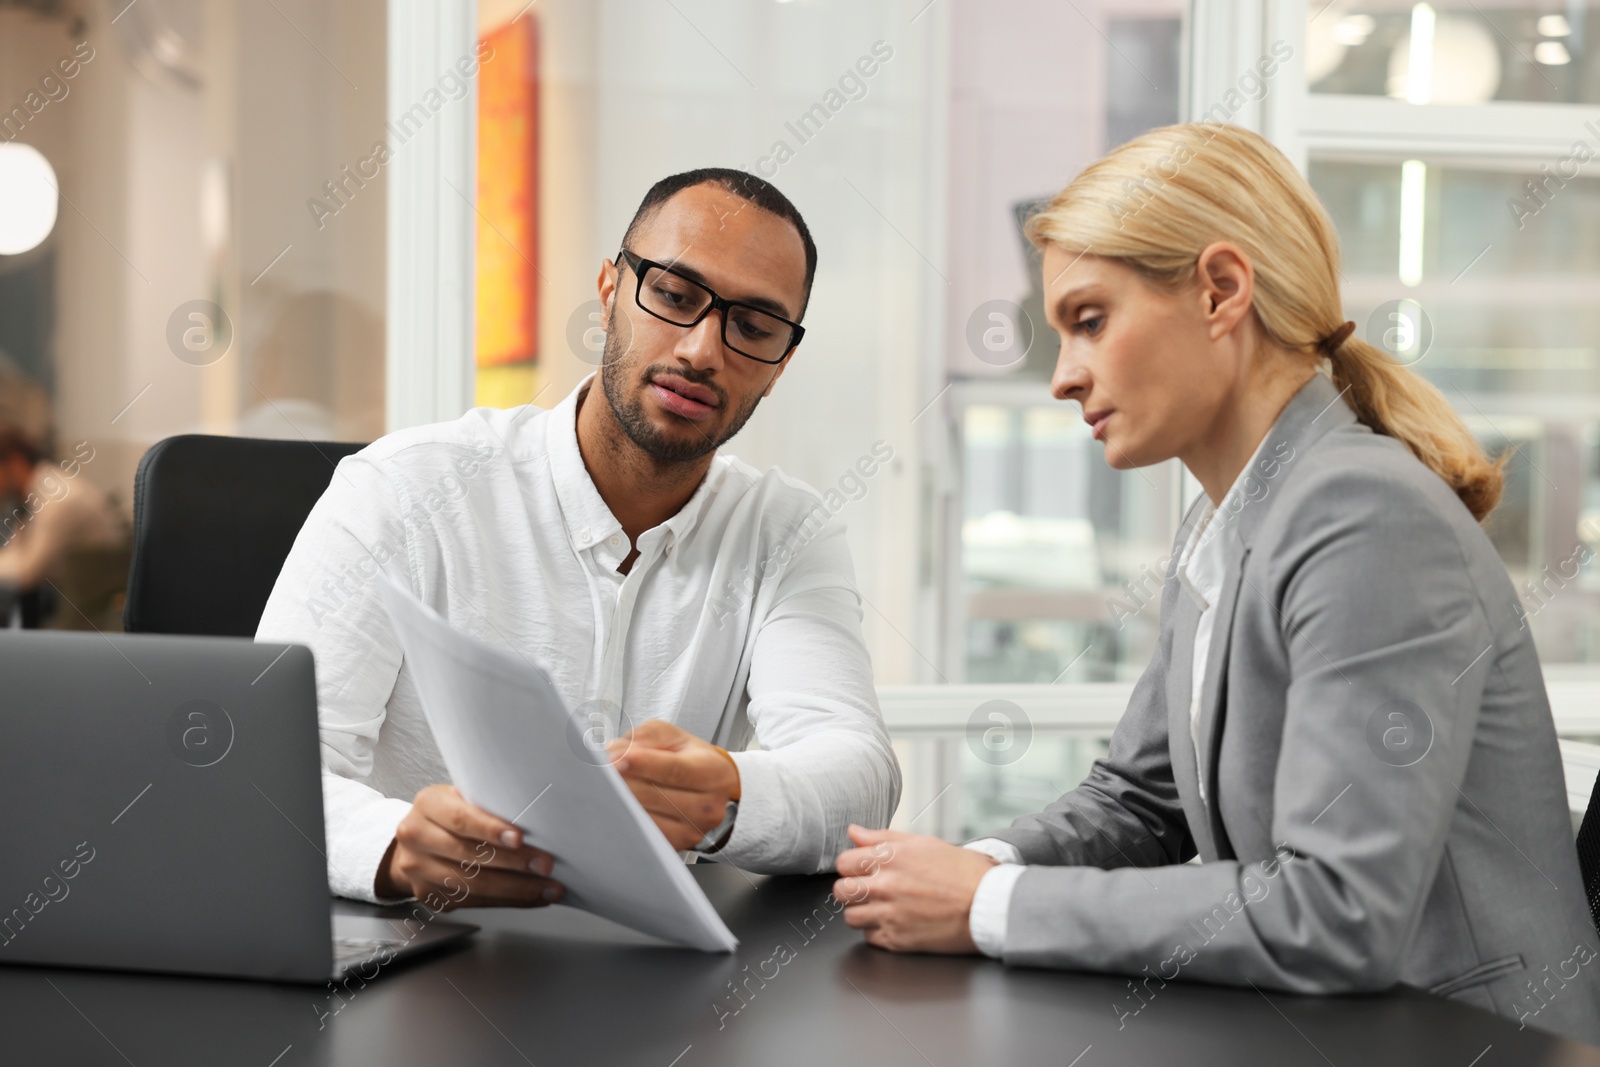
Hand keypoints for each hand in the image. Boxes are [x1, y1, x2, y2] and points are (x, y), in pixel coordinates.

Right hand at [375, 784, 565, 908]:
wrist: (414, 843)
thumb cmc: (447, 816)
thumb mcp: (460, 797)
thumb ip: (485, 806)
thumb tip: (534, 819)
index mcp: (428, 805)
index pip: (459, 819)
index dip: (490, 829)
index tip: (519, 838)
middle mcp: (418, 838)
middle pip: (469, 855)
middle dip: (513, 862)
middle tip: (544, 865)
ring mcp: (421, 870)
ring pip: (472, 884)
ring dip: (516, 889)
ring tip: (547, 888)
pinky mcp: (431, 895)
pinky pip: (474, 901)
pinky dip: (507, 900)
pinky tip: (530, 897)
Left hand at [606, 720, 739, 850]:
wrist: (708, 788)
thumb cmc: (688, 759)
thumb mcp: (672, 736)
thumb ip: (647, 737)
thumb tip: (617, 752)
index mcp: (713, 772)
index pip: (674, 769)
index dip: (643, 764)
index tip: (615, 759)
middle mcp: (709, 806)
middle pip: (656, 795)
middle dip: (623, 782)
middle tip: (598, 771)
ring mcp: (694, 830)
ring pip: (646, 817)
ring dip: (620, 801)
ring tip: (603, 787)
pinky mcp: (677, 846)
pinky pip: (643, 834)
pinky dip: (625, 819)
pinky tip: (614, 806)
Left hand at [832, 825, 997, 953]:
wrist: (989, 905)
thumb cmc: (964, 873)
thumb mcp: (924, 844)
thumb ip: (882, 837)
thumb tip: (854, 832)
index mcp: (890, 857)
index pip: (843, 862)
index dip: (852, 866)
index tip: (861, 870)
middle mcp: (885, 884)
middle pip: (841, 890)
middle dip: (851, 890)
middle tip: (868, 891)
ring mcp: (890, 914)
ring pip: (850, 917)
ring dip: (862, 913)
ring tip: (882, 909)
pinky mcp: (898, 940)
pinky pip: (869, 938)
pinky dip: (878, 932)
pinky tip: (895, 923)